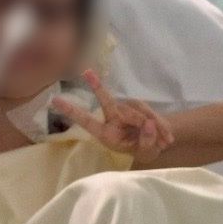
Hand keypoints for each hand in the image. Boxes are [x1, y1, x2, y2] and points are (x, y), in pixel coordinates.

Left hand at [52, 70, 174, 164]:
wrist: (159, 142)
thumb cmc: (144, 149)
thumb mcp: (145, 151)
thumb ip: (146, 141)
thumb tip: (148, 124)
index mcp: (105, 133)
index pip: (86, 121)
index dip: (72, 111)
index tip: (55, 101)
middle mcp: (113, 117)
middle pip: (107, 101)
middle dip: (96, 86)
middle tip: (86, 71)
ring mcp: (125, 108)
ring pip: (137, 112)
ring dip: (152, 126)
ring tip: (165, 141)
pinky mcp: (138, 104)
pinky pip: (148, 111)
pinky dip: (159, 124)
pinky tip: (167, 137)